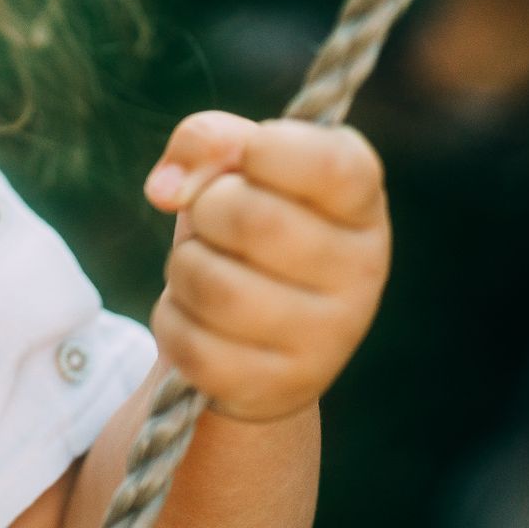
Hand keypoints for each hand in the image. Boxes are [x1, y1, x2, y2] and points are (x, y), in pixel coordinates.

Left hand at [142, 110, 389, 422]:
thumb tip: (166, 188)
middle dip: (205, 211)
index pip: (328, 163)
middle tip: (213, 223)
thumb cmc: (244, 231)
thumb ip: (208, 141)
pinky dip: (173, 322)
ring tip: (205, 269)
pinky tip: (198, 318)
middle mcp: (362, 269)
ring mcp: (329, 336)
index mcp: (360, 202)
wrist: (252, 336)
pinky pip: (193, 343)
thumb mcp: (234, 170)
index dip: (265, 150)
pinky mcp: (283, 387)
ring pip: (215, 286)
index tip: (247, 158)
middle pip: (251, 218)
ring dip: (184, 269)